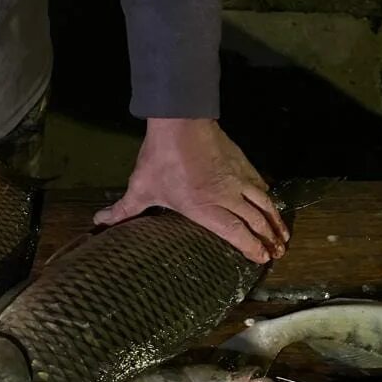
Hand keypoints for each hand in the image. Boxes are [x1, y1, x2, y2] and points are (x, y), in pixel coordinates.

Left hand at [94, 119, 288, 263]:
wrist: (181, 122)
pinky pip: (261, 184)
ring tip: (283, 236)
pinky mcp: (243, 163)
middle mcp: (227, 197)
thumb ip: (123, 210)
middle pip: (255, 221)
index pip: (235, 233)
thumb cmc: (160, 160)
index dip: (250, 247)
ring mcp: (238, 179)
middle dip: (268, 239)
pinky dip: (269, 197)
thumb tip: (99, 222)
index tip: (262, 259)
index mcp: (205, 208)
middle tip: (278, 253)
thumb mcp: (140, 188)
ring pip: (264, 203)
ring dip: (275, 221)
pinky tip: (272, 203)